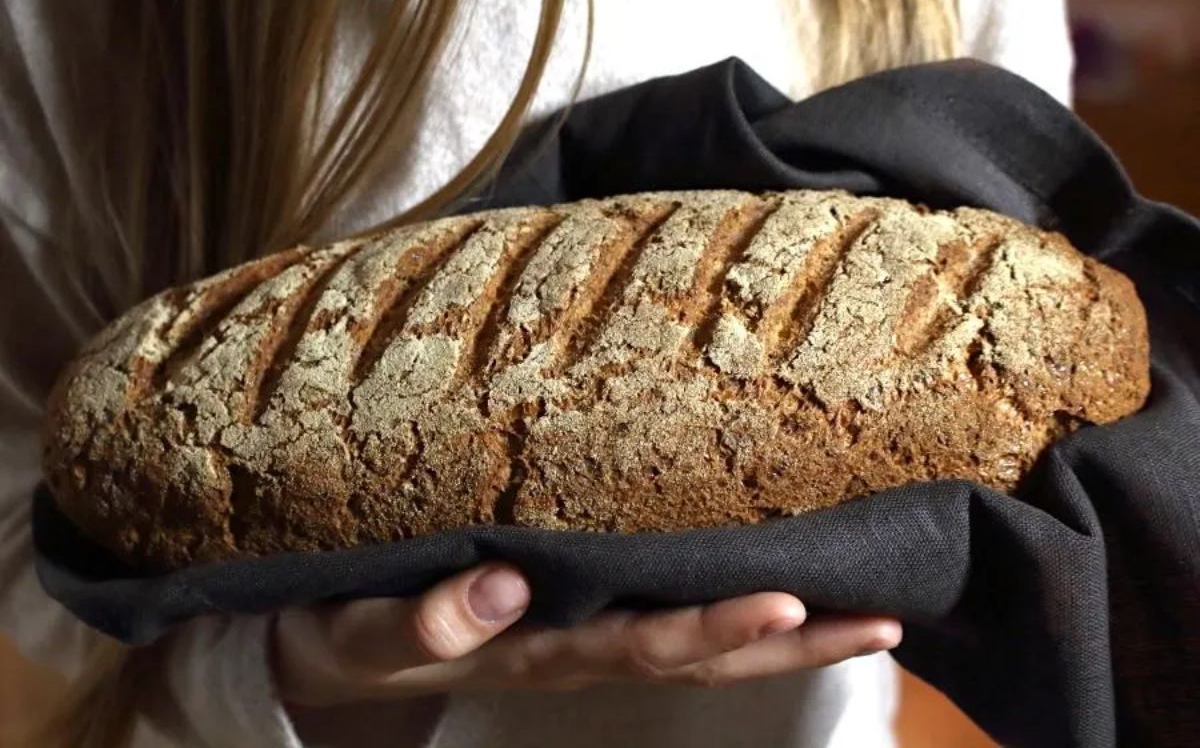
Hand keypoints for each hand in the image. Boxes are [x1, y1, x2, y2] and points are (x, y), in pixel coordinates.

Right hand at [273, 563, 900, 706]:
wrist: (333, 649)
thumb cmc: (351, 630)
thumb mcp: (370, 631)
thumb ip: (431, 619)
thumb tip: (508, 583)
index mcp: (540, 651)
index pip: (646, 646)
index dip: (720, 631)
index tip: (794, 601)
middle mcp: (580, 653)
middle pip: (703, 658)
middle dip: (793, 643)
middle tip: (883, 616)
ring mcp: (585, 644)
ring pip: (700, 650)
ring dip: (787, 640)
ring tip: (873, 616)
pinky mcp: (577, 623)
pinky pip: (668, 624)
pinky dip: (735, 617)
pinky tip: (787, 596)